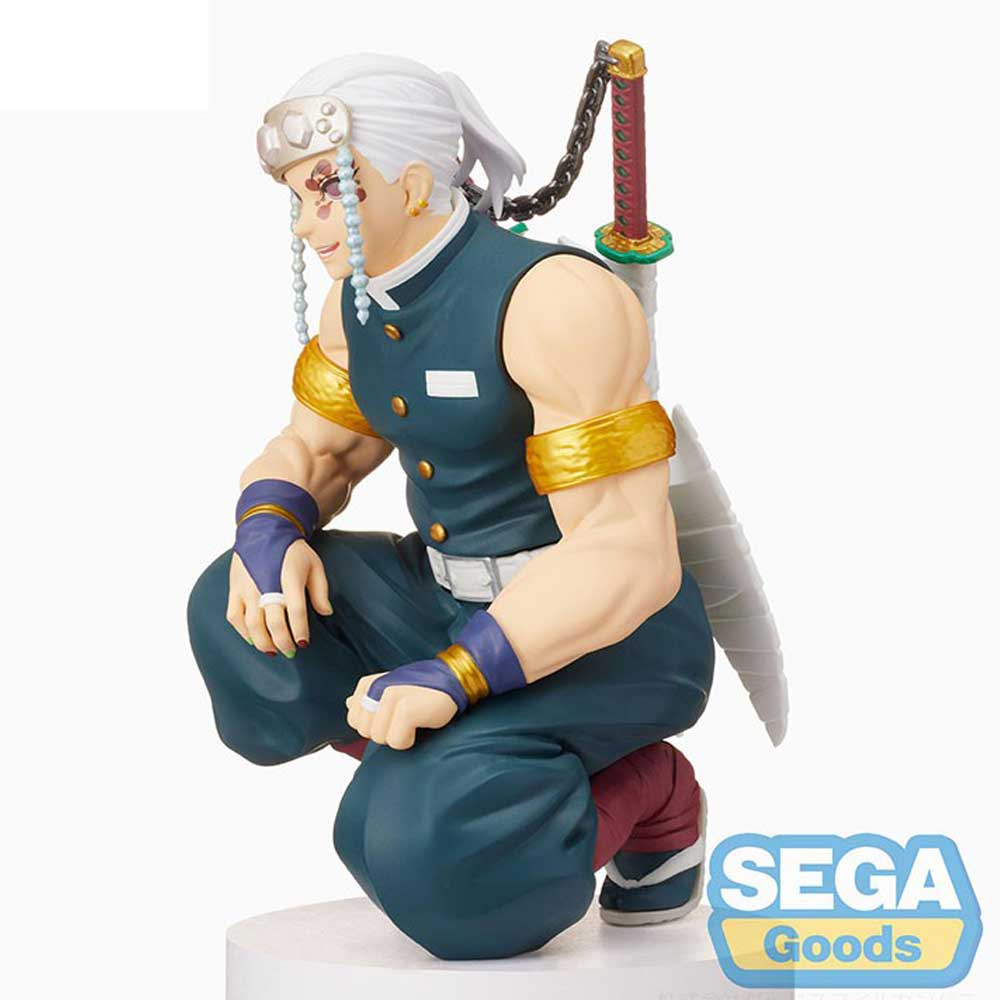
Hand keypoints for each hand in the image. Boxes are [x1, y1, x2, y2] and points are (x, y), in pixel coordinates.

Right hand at [226, 539, 332, 656]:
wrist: (264, 529)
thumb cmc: (293, 551)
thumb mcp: (314, 565)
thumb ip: (321, 591)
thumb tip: (326, 613)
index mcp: (289, 577)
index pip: (295, 610)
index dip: (300, 630)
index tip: (304, 643)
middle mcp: (266, 584)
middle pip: (273, 622)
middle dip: (283, 642)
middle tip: (290, 652)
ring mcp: (247, 588)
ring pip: (252, 624)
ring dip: (263, 642)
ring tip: (273, 651)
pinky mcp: (235, 589)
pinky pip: (234, 617)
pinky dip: (243, 632)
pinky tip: (254, 639)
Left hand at [346, 673, 458, 749]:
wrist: (452, 680)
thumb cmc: (422, 689)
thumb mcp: (391, 689)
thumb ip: (368, 698)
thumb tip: (348, 703)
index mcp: (368, 684)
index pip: (354, 721)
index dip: (375, 724)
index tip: (393, 714)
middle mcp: (375, 688)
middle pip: (366, 732)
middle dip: (386, 731)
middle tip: (405, 718)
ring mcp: (389, 697)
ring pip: (379, 738)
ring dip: (399, 735)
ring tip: (414, 719)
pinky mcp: (405, 708)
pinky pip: (396, 742)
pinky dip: (409, 740)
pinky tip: (420, 724)